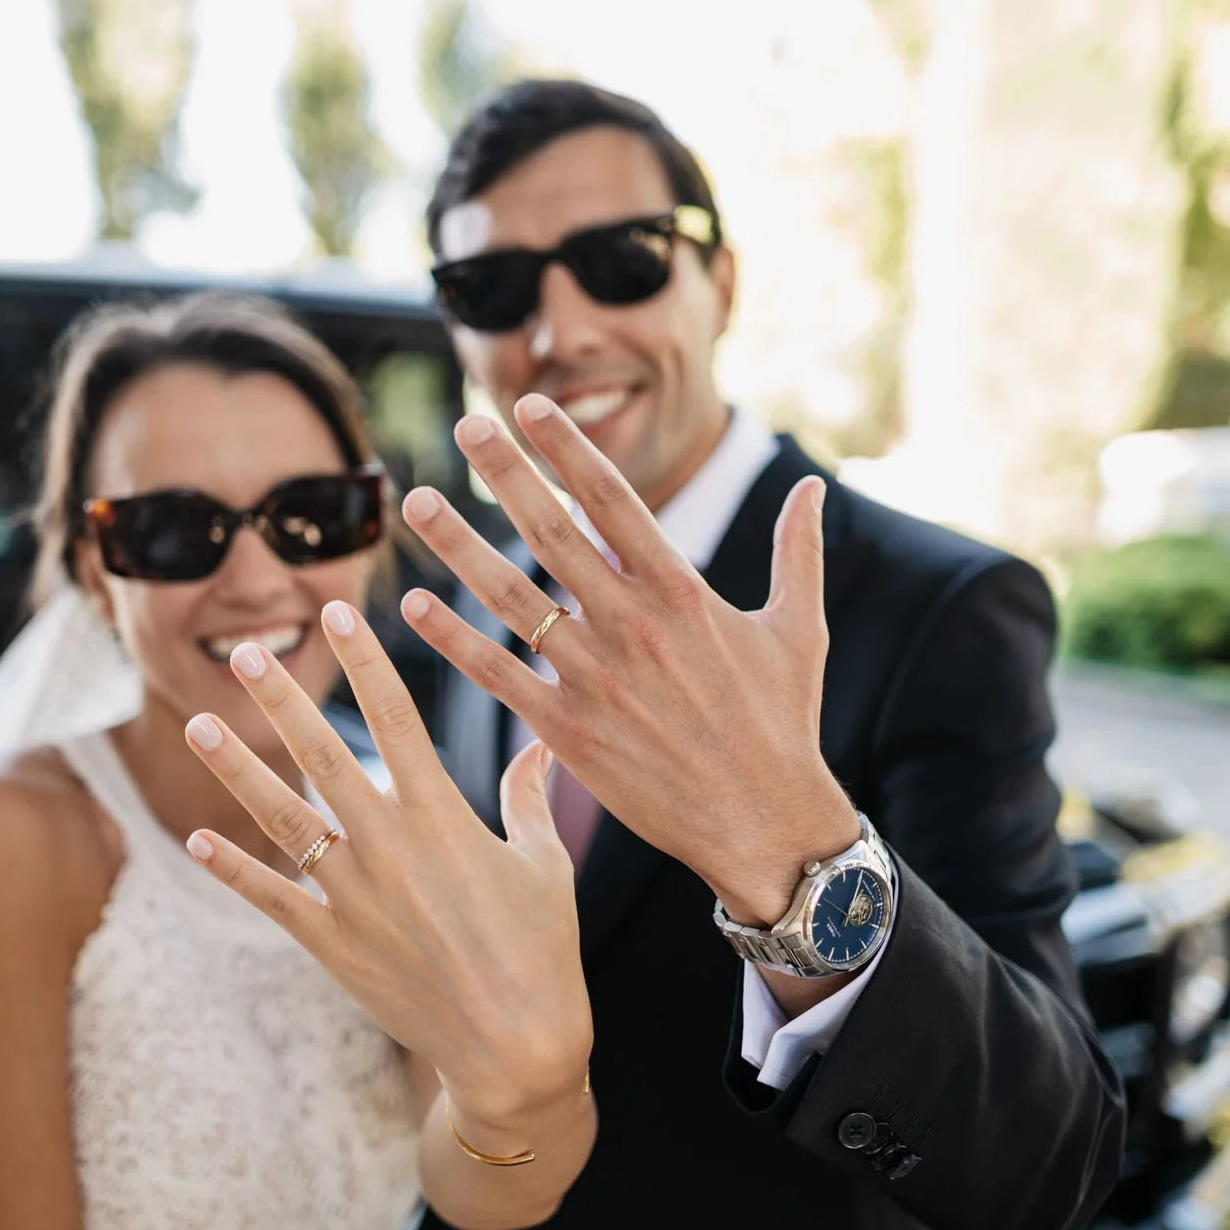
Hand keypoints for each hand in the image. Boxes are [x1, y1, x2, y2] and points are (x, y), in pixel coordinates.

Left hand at [182, 599, 591, 1126]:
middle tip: (248, 652)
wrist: (516, 1051)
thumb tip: (542, 745)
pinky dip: (232, 869)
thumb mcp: (546, 865)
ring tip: (200, 723)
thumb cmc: (544, 954)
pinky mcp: (332, 947)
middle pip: (324, 756)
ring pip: (283, 819)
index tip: (338, 614)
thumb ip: (529, 799)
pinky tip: (195, 839)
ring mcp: (353, 899)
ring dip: (238, 769)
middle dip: (284, 699)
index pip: (396, 718)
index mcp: (444, 819)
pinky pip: (271, 899)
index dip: (365, 661)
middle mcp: (390, 849)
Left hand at [398, 395, 858, 925]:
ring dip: (459, 547)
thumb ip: (800, 551)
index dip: (566, 447)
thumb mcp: (802, 628)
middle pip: (553, 532)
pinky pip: (498, 676)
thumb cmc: (785, 724)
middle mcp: (632, 625)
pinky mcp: (570, 732)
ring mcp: (596, 678)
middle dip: (506, 474)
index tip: (528, 406)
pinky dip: (454, 640)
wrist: (765, 823)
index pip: (612, 498)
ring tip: (417, 502)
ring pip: (512, 597)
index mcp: (683, 591)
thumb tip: (814, 486)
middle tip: (466, 427)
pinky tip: (415, 605)